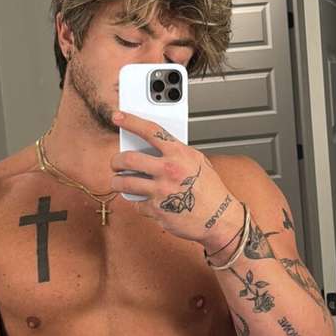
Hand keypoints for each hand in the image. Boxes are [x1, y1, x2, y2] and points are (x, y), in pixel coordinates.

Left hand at [110, 110, 244, 245]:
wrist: (219, 218)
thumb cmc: (210, 190)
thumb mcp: (198, 162)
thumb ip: (175, 153)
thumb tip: (150, 148)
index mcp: (179, 154)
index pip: (150, 131)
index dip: (131, 121)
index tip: (118, 117)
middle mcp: (169, 170)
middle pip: (128, 158)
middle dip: (116, 161)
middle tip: (115, 164)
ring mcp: (161, 191)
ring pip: (124, 183)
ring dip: (117, 182)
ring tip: (118, 181)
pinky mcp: (157, 210)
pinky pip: (136, 203)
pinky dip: (137, 202)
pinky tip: (144, 200)